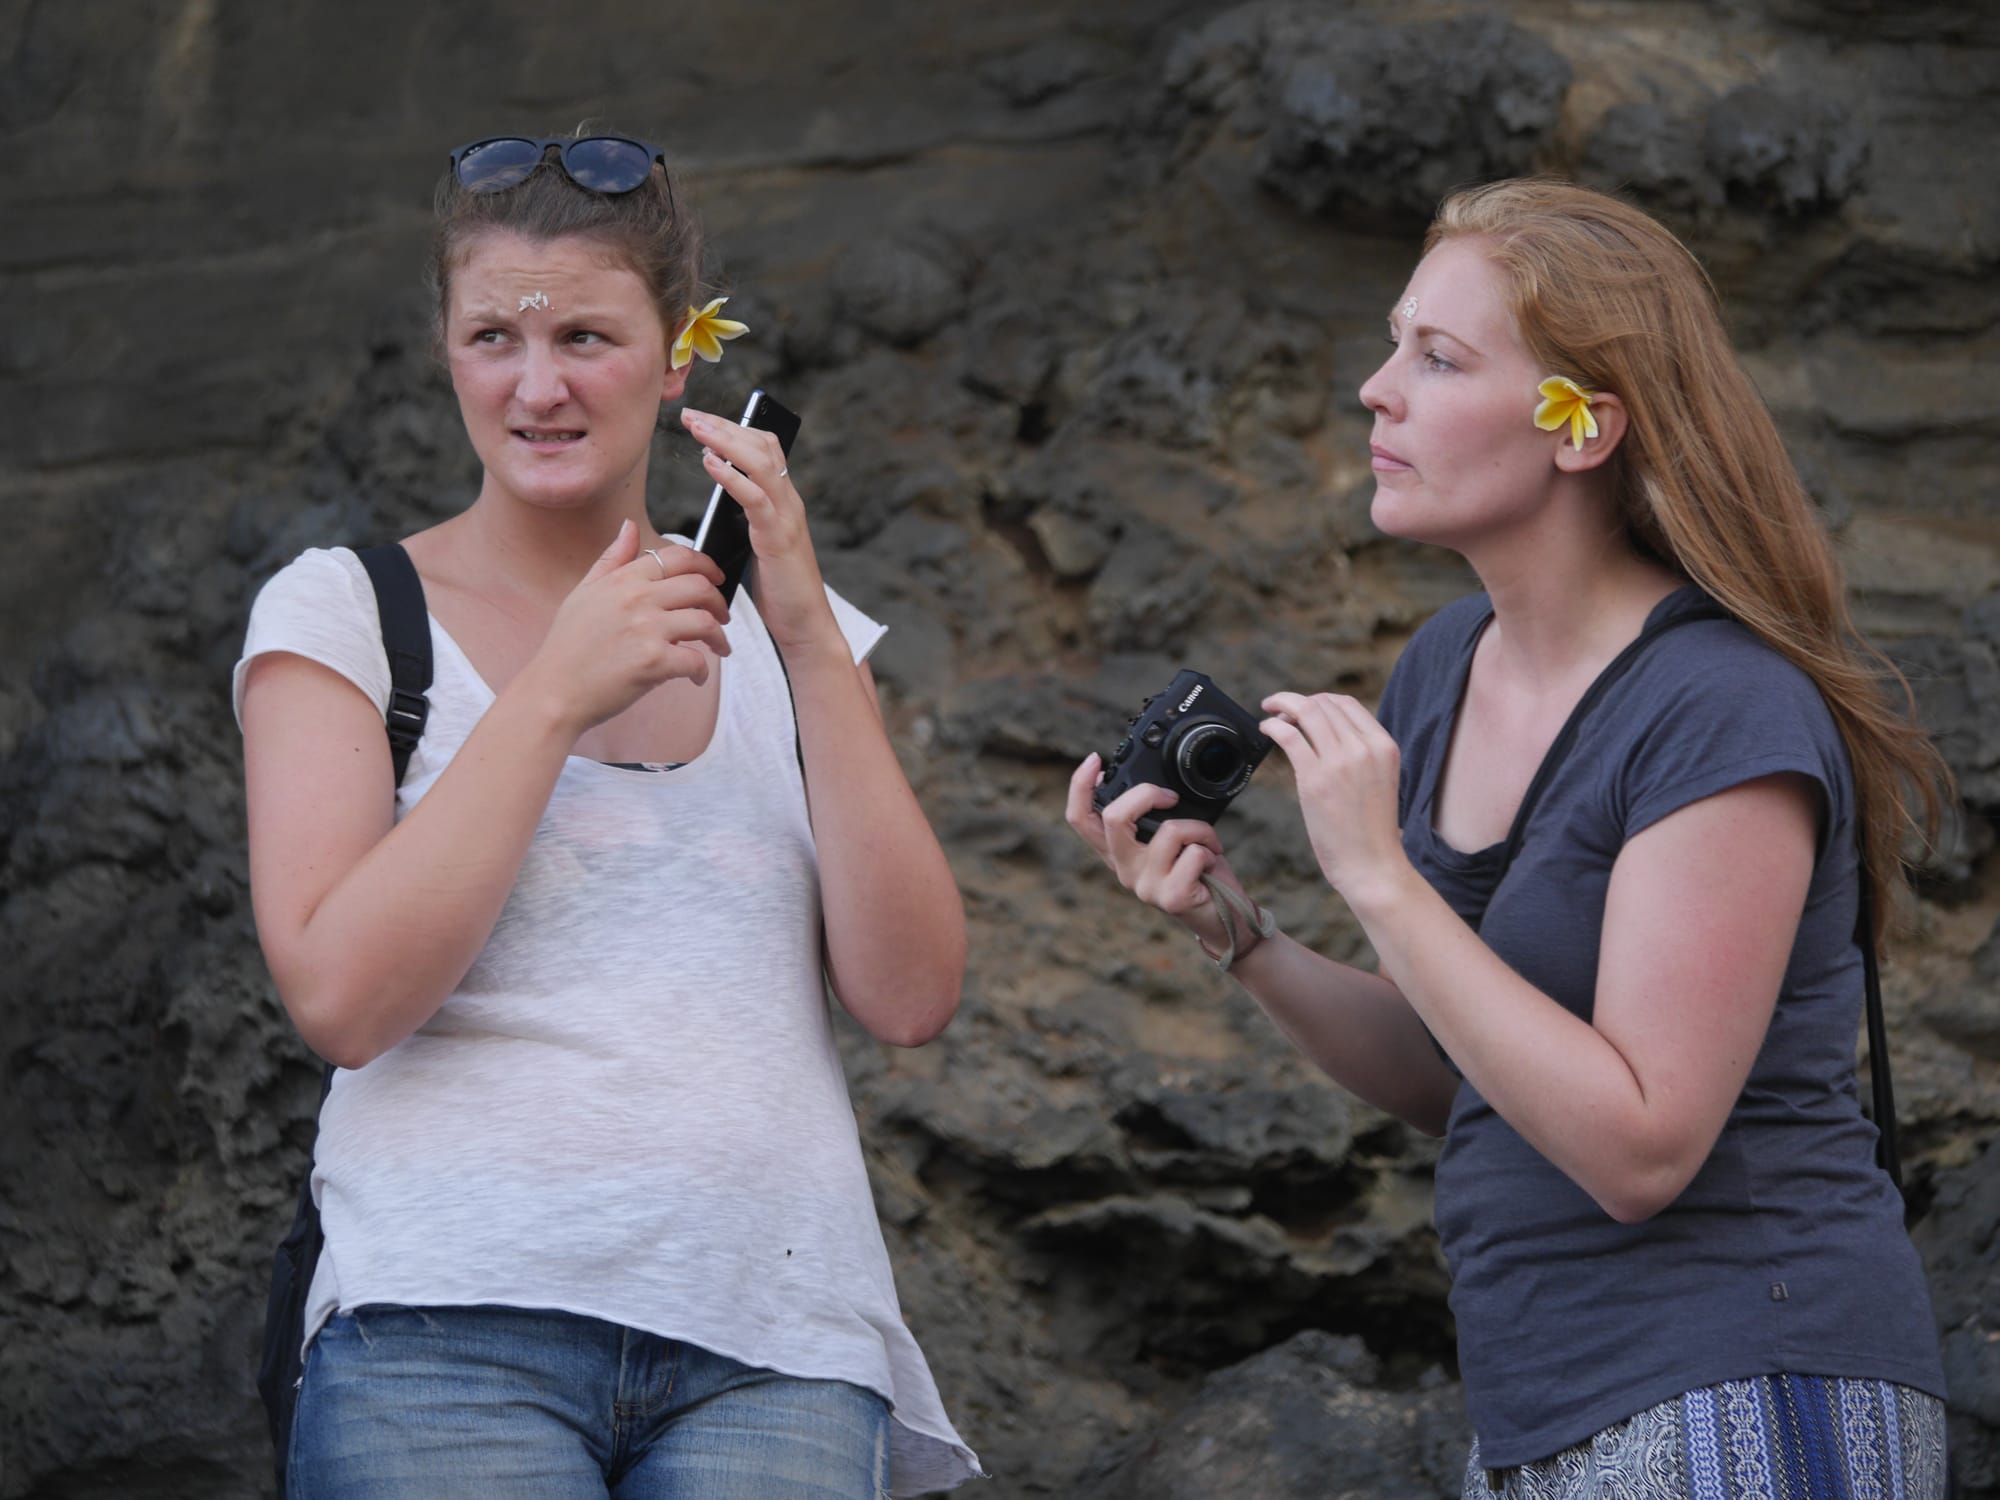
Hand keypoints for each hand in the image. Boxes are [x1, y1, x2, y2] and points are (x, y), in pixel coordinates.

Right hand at [523, 519, 731, 734]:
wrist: (553, 691)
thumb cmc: (567, 647)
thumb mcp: (584, 592)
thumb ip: (612, 559)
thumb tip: (629, 527)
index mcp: (623, 580)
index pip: (678, 557)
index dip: (706, 565)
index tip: (716, 579)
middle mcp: (637, 599)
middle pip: (700, 586)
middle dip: (720, 602)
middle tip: (722, 616)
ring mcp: (646, 630)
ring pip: (706, 622)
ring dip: (720, 637)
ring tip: (719, 648)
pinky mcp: (653, 662)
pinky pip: (696, 660)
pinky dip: (703, 671)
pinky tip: (695, 676)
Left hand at [681, 407, 840, 654]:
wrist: (805, 626)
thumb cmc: (779, 592)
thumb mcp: (757, 547)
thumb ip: (744, 523)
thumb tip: (719, 505)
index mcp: (783, 503)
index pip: (765, 450)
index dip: (735, 430)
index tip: (703, 421)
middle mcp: (789, 503)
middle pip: (762, 446)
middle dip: (724, 426)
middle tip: (690, 415)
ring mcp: (787, 518)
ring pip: (760, 463)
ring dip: (725, 441)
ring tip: (696, 429)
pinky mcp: (778, 538)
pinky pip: (755, 499)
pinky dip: (732, 477)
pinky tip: (711, 464)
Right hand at [1064, 754, 1251, 952]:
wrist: (1225, 917)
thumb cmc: (1199, 873)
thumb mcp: (1169, 842)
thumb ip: (1153, 821)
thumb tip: (1155, 788)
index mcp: (1118, 853)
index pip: (1081, 820)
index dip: (1080, 787)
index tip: (1095, 760)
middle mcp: (1124, 870)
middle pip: (1114, 817)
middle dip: (1147, 794)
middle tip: (1171, 797)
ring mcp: (1145, 885)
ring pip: (1169, 830)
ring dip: (1199, 828)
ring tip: (1207, 843)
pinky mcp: (1171, 897)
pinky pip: (1193, 853)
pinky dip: (1210, 848)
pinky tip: (1211, 864)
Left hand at [1258, 691, 1406, 901]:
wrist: (1373, 865)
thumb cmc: (1372, 831)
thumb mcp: (1380, 780)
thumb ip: (1361, 755)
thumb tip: (1327, 735)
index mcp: (1384, 746)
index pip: (1346, 704)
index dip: (1319, 700)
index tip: (1302, 708)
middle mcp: (1364, 748)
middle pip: (1323, 704)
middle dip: (1297, 702)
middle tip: (1280, 710)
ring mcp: (1340, 761)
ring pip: (1306, 712)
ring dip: (1282, 706)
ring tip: (1271, 713)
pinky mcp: (1315, 779)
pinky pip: (1288, 736)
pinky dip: (1273, 725)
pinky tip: (1266, 730)